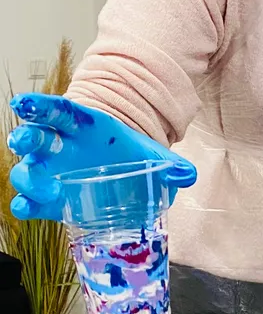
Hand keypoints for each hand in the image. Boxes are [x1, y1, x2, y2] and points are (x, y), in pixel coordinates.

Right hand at [7, 94, 196, 220]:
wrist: (129, 175)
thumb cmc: (134, 157)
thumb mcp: (156, 157)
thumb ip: (173, 165)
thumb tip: (187, 175)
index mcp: (85, 127)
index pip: (60, 112)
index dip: (42, 106)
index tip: (25, 103)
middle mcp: (60, 146)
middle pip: (34, 136)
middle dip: (25, 136)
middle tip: (26, 140)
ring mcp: (50, 172)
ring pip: (26, 171)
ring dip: (28, 179)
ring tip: (48, 191)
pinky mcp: (47, 198)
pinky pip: (27, 201)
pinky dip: (24, 205)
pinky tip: (29, 209)